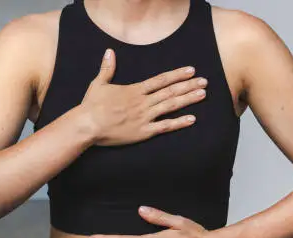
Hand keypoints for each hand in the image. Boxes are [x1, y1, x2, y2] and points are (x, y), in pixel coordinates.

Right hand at [81, 49, 207, 146]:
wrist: (87, 125)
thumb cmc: (92, 106)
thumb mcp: (99, 84)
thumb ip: (107, 69)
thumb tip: (109, 52)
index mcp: (135, 90)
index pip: (161, 80)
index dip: (177, 75)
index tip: (191, 70)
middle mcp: (143, 102)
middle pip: (170, 91)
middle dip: (189, 86)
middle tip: (205, 81)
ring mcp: (145, 117)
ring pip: (171, 106)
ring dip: (188, 99)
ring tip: (203, 94)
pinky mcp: (144, 132)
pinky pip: (165, 126)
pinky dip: (179, 123)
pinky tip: (192, 119)